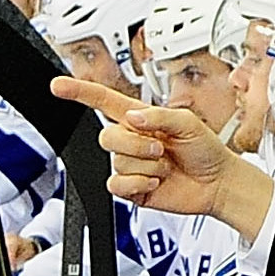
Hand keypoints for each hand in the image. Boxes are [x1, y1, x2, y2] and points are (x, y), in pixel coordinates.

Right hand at [50, 76, 274, 239]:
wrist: (216, 183)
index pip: (103, 102)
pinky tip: (155, 182)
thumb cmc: (205, 149)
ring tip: (166, 166)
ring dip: (147, 166)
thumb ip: (159, 115)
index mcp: (139, 118)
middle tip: (162, 148)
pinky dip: (138, 184)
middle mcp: (130, 140)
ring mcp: (129, 165)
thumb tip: (133, 118)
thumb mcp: (188, 122)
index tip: (58, 86)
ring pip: (117, 162)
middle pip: (107, 136)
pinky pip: (116, 185)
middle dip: (136, 144)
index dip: (79, 92)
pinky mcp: (130, 189)